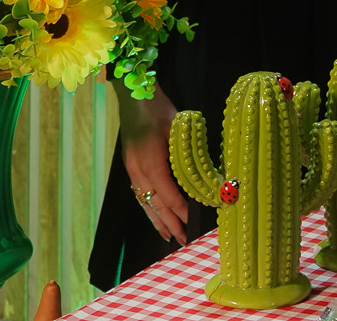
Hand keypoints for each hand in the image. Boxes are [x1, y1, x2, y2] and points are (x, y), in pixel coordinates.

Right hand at [116, 84, 190, 242]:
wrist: (134, 97)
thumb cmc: (158, 110)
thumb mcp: (178, 129)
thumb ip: (187, 154)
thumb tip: (204, 175)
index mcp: (151, 163)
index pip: (168, 194)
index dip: (181, 211)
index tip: (193, 223)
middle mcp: (139, 171)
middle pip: (155, 204)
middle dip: (170, 223)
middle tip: (183, 240)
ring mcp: (132, 170)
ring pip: (145, 202)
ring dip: (157, 220)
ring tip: (168, 236)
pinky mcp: (131, 167)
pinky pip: (140, 194)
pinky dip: (148, 208)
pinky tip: (155, 215)